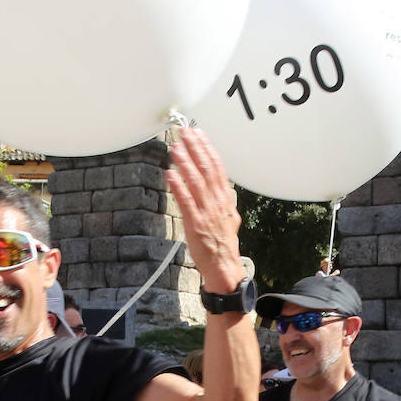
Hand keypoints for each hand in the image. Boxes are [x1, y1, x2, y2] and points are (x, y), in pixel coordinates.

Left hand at [167, 127, 244, 294]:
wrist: (224, 267)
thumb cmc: (224, 245)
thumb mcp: (231, 219)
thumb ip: (226, 202)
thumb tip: (226, 189)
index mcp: (225, 199)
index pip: (217, 167)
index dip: (206, 148)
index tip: (198, 133)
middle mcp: (217, 202)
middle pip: (206, 169)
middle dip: (195, 148)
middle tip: (184, 132)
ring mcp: (207, 213)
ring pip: (196, 182)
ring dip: (185, 162)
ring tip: (175, 147)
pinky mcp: (195, 224)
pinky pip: (186, 202)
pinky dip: (178, 186)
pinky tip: (170, 174)